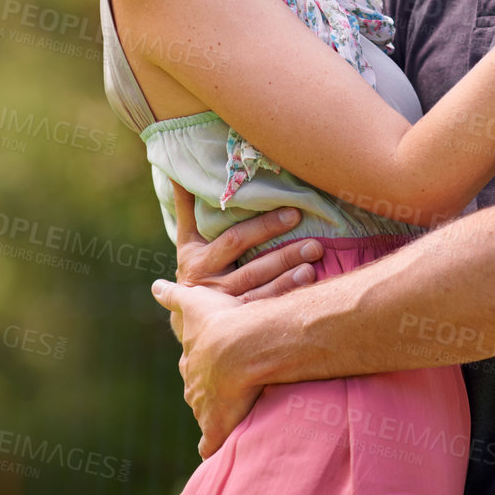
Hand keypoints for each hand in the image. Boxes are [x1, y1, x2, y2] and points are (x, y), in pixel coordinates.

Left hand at [149, 278, 261, 458]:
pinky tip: (209, 451)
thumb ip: (174, 295)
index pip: (193, 363)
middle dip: (206, 389)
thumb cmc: (220, 320)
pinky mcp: (218, 425)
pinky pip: (210, 442)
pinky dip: (209, 446)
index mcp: (190, 358)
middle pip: (197, 389)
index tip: (209, 361)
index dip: (201, 361)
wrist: (240, 347)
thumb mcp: (194, 300)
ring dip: (213, 414)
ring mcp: (204, 407)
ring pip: (204, 412)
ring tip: (225, 413)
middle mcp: (193, 384)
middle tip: (221, 387)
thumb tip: (154, 285)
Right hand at [170, 182, 322, 301]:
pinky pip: (267, 312)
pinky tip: (309, 288)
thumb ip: (186, 204)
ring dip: (289, 278)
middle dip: (285, 255)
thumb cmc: (194, 263)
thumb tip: (179, 171)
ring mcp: (226, 306)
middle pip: (252, 268)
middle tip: (315, 243)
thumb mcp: (187, 237)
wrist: (186, 314)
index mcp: (198, 258)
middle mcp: (211, 284)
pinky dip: (288, 298)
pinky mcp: (239, 323)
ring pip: (261, 292)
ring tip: (314, 264)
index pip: (235, 240)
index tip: (294, 213)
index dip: (264, 227)